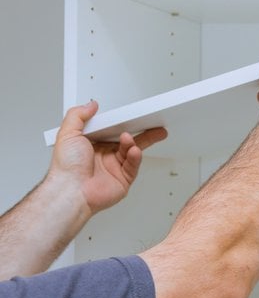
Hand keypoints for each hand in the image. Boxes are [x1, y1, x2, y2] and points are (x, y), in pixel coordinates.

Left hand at [49, 100, 167, 213]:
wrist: (71, 191)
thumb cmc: (66, 168)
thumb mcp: (67, 134)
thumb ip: (77, 115)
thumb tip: (90, 105)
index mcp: (92, 145)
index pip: (112, 130)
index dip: (122, 123)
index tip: (132, 115)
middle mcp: (104, 156)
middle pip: (128, 140)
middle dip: (142, 132)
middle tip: (154, 124)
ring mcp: (114, 168)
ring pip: (133, 151)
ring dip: (134, 143)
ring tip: (129, 139)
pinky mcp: (123, 179)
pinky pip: (134, 165)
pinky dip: (136, 157)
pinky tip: (134, 151)